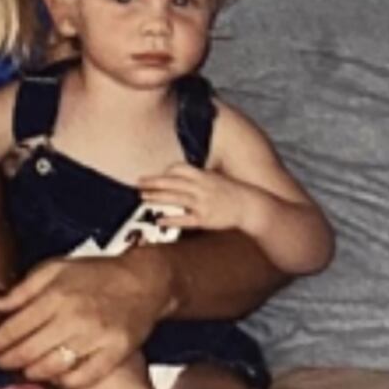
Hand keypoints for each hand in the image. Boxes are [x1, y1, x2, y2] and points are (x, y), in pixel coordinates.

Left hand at [0, 251, 167, 388]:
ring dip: (33, 373)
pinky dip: (66, 382)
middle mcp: (74, 317)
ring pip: (52, 367)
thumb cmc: (99, 274)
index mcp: (57, 294)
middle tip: (1, 363)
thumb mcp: (58, 268)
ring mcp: (95, 337)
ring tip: (26, 370)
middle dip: (8, 361)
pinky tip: (58, 377)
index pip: (16, 326)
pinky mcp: (114, 352)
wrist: (145, 281)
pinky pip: (83, 377)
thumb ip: (25, 288)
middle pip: (29, 351)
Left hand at [138, 163, 267, 234]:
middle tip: (138, 183)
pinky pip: (184, 219)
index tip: (156, 175)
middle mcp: (201, 187)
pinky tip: (158, 220)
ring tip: (143, 197)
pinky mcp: (204, 219)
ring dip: (157, 197)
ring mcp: (202, 203)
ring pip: (175, 198)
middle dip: (154, 182)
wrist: (249, 206)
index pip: (179, 169)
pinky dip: (170, 219)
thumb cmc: (232, 193)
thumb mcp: (216, 179)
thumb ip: (200, 178)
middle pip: (172, 182)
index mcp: (204, 176)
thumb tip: (184, 177)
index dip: (166, 172)